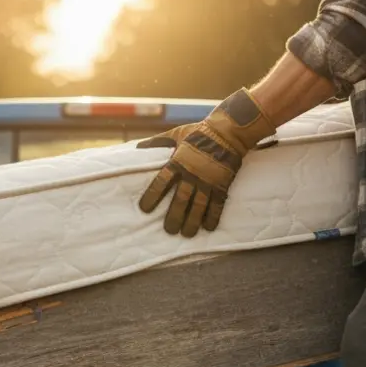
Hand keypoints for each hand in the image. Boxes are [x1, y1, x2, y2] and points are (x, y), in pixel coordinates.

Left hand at [136, 88, 276, 236]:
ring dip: (192, 221)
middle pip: (180, 199)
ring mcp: (208, 181)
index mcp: (178, 162)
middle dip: (174, 216)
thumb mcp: (176, 134)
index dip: (152, 196)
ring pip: (199, 205)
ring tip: (186, 234)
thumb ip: (158, 142)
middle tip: (169, 230)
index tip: (145, 209)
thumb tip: (137, 148)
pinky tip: (208, 228)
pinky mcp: (222, 184)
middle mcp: (192, 174)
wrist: (228, 132)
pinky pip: (217, 204)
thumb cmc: (199, 132)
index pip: (161, 182)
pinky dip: (213, 217)